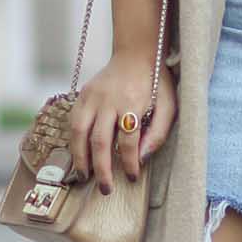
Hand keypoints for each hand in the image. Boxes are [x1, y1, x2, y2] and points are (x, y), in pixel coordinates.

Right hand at [70, 55, 177, 193]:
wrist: (137, 52)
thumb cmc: (156, 82)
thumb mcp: (168, 105)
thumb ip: (158, 133)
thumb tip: (141, 158)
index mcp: (132, 102)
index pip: (128, 140)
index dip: (129, 162)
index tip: (132, 177)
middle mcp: (108, 100)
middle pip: (99, 140)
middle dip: (101, 169)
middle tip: (105, 188)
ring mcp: (92, 96)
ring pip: (78, 132)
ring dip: (80, 157)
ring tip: (84, 176)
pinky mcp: (83, 94)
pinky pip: (73, 121)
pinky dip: (74, 141)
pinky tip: (79, 154)